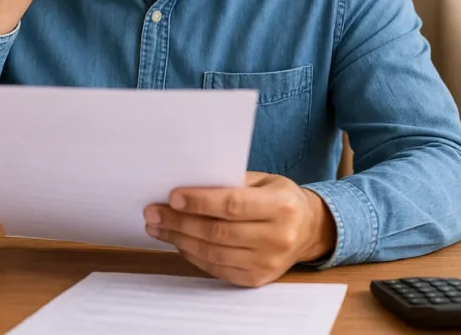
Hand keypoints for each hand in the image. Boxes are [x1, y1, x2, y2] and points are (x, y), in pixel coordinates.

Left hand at [143, 172, 335, 286]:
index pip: (233, 205)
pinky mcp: (258, 279)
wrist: (308, 229)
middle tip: (152, 212)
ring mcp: (268, 262)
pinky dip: (193, 255)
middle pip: (218, 231)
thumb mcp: (262, 181)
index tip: (172, 196)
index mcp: (280, 206)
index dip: (200, 202)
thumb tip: (185, 184)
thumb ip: (229, 182)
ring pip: (213, 252)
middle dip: (179, 221)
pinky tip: (178, 241)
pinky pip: (217, 268)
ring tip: (157, 226)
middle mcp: (277, 237)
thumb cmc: (278, 198)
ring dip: (179, 239)